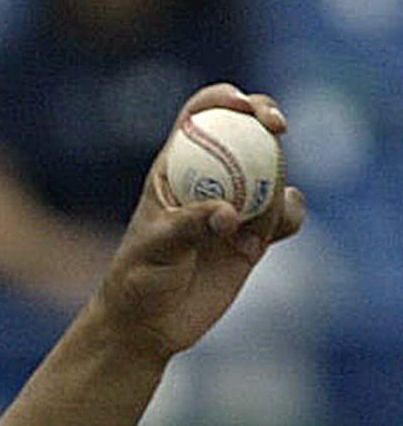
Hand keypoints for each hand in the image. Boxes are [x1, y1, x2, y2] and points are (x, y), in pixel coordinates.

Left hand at [94, 84, 307, 356]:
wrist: (149, 325)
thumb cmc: (136, 281)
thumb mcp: (154, 250)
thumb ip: (189, 227)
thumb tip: (229, 214)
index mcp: (173, 169)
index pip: (199, 117)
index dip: (223, 99)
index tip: (243, 104)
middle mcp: (209, 179)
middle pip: (247, 131)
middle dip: (267, 118)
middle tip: (277, 127)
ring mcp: (236, 205)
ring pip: (275, 172)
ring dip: (275, 187)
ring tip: (244, 233)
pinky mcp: (255, 234)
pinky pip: (286, 213)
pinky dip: (288, 217)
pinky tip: (261, 241)